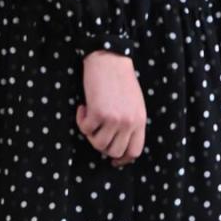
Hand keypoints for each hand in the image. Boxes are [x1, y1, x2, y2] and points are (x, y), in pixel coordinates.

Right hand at [77, 51, 146, 165]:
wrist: (109, 60)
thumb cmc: (120, 80)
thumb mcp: (134, 104)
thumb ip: (130, 123)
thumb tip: (119, 144)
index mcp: (140, 120)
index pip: (135, 151)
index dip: (122, 158)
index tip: (113, 160)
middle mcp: (129, 123)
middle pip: (114, 152)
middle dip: (102, 145)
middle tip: (96, 131)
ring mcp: (114, 120)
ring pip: (98, 144)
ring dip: (90, 133)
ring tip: (91, 115)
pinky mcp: (99, 114)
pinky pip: (85, 129)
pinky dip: (81, 119)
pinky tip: (84, 106)